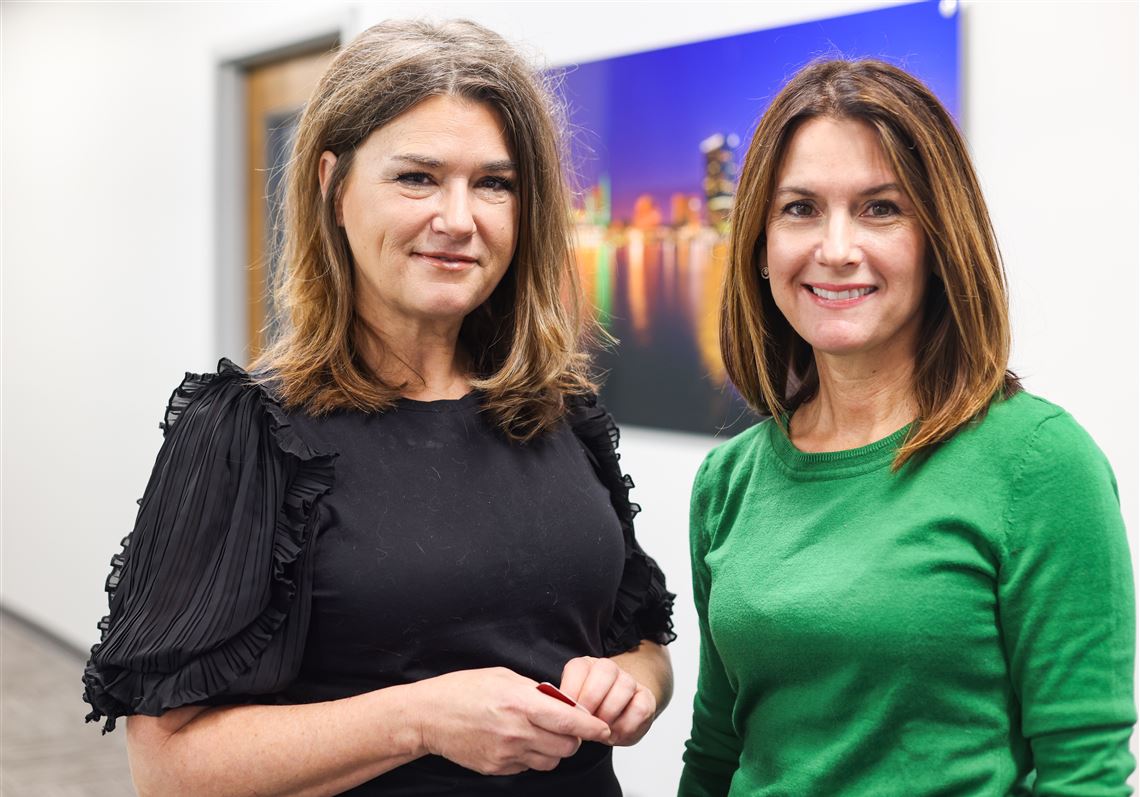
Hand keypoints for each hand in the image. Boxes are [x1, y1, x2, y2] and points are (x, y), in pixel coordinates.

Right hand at [413, 667, 611, 775]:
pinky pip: (529, 767)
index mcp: (520, 703)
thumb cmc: (463, 690)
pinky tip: (521, 740)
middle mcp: (516, 732)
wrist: (428, 716)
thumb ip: (536, 691)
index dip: (591, 726)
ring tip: (542, 733)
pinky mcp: (497, 768)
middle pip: (566, 746)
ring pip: (551, 761)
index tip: (604, 727)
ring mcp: (506, 753)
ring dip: (555, 749)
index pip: (569, 720)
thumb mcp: (503, 676)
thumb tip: (562, 701)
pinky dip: (533, 756)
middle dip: (574, 737)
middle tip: (568, 726)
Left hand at [558, 656, 656, 745]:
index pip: (578, 668)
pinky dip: (625, 726)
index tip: (567, 714)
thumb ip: (566, 707)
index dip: (572, 692)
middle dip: (592, 700)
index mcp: (585, 667)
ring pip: (624, 686)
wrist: (616, 721)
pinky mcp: (646, 698)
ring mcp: (629, 681)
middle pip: (604, 671)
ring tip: (600, 731)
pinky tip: (615, 733)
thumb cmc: (589, 715)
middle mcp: (608, 668)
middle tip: (585, 722)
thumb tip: (559, 713)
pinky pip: (640, 708)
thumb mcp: (573, 709)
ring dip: (609, 714)